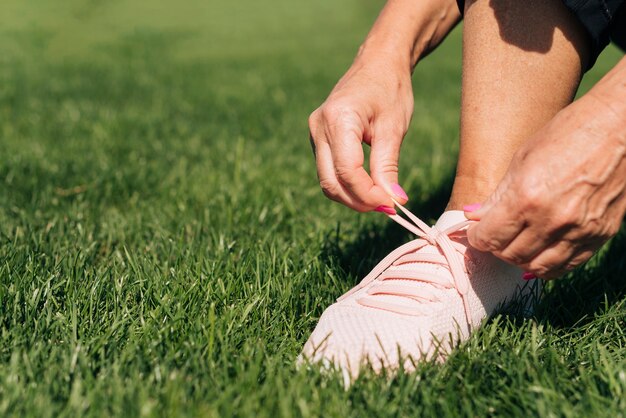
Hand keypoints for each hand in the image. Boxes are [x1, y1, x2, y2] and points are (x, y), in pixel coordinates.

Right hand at [308, 52, 412, 211]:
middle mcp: (319, 127)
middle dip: (358, 201)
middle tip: (387, 207)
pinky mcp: (319, 139)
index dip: (368, 194)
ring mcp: (315, 133)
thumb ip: (388, 167)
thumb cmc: (390, 90)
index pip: (347, 171)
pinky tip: (369, 186)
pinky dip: (348, 184)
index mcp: (338, 119)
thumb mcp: (393, 129)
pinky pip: (329, 171)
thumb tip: (394, 201)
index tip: (392, 203)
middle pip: (331, 182)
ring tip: (381, 198)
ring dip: (352, 196)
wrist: (378, 64)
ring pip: (327, 181)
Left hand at [465, 92, 625, 277]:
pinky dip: (547, 265)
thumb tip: (473, 217)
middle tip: (495, 235)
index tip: (475, 231)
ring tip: (515, 244)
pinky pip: (567, 266)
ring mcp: (579, 231)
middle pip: (510, 255)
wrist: (619, 127)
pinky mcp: (599, 235)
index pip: (489, 237)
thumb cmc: (567, 135)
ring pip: (537, 267)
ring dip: (520, 259)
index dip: (476, 237)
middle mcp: (552, 220)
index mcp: (526, 197)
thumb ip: (497, 195)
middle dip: (496, 247)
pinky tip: (538, 253)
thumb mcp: (522, 159)